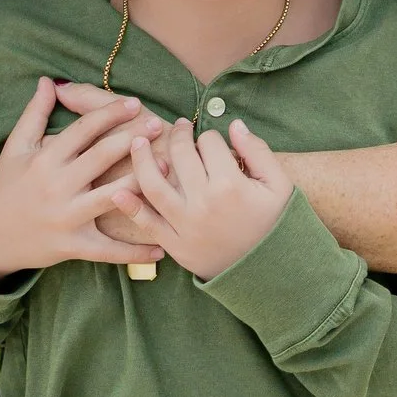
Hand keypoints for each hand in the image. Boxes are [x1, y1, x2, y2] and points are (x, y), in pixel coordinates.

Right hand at [0, 80, 165, 284]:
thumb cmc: (5, 187)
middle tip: (159, 124)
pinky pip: (108, 250)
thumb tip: (48, 81)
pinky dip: (135, 252)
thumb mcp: (15, 147)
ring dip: (141, 182)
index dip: (110, 113)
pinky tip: (161, 248)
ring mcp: (66, 217)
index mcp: (46, 158)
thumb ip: (34, 113)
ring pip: (110, 196)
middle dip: (133, 138)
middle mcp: (57, 185)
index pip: (83, 129)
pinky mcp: (72, 246)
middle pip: (102, 156)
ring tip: (167, 168)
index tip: (134, 102)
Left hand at [128, 118, 292, 279]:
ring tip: (138, 142)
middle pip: (180, 155)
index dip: (211, 137)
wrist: (270, 272)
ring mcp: (185, 224)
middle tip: (179, 127)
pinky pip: (147, 223)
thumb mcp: (279, 185)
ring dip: (141, 159)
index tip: (214, 143)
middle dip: (178, 135)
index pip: (210, 143)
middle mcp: (203, 202)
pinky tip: (117, 190)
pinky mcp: (175, 244)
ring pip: (153, 184)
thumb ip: (258, 151)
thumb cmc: (275, 225)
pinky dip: (130, 207)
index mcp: (230, 184)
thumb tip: (234, 124)